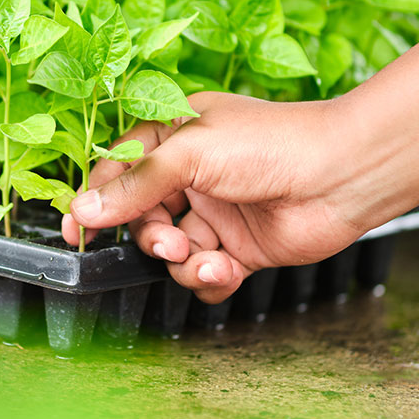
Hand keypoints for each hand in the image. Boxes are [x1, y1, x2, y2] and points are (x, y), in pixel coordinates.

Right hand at [61, 92, 365, 302]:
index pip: (119, 171)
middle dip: (150, 237)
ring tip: (204, 258)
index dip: (96, 202)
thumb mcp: (191, 153)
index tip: (75, 231)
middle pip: (142, 219)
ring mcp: (217, 214)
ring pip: (172, 252)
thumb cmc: (272, 144)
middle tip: (168, 243)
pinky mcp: (241, 249)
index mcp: (176, 138)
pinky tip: (223, 270)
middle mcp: (194, 176)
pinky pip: (205, 275)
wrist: (343, 174)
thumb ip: (135, 184)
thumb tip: (85, 210)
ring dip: (182, 262)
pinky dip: (208, 280)